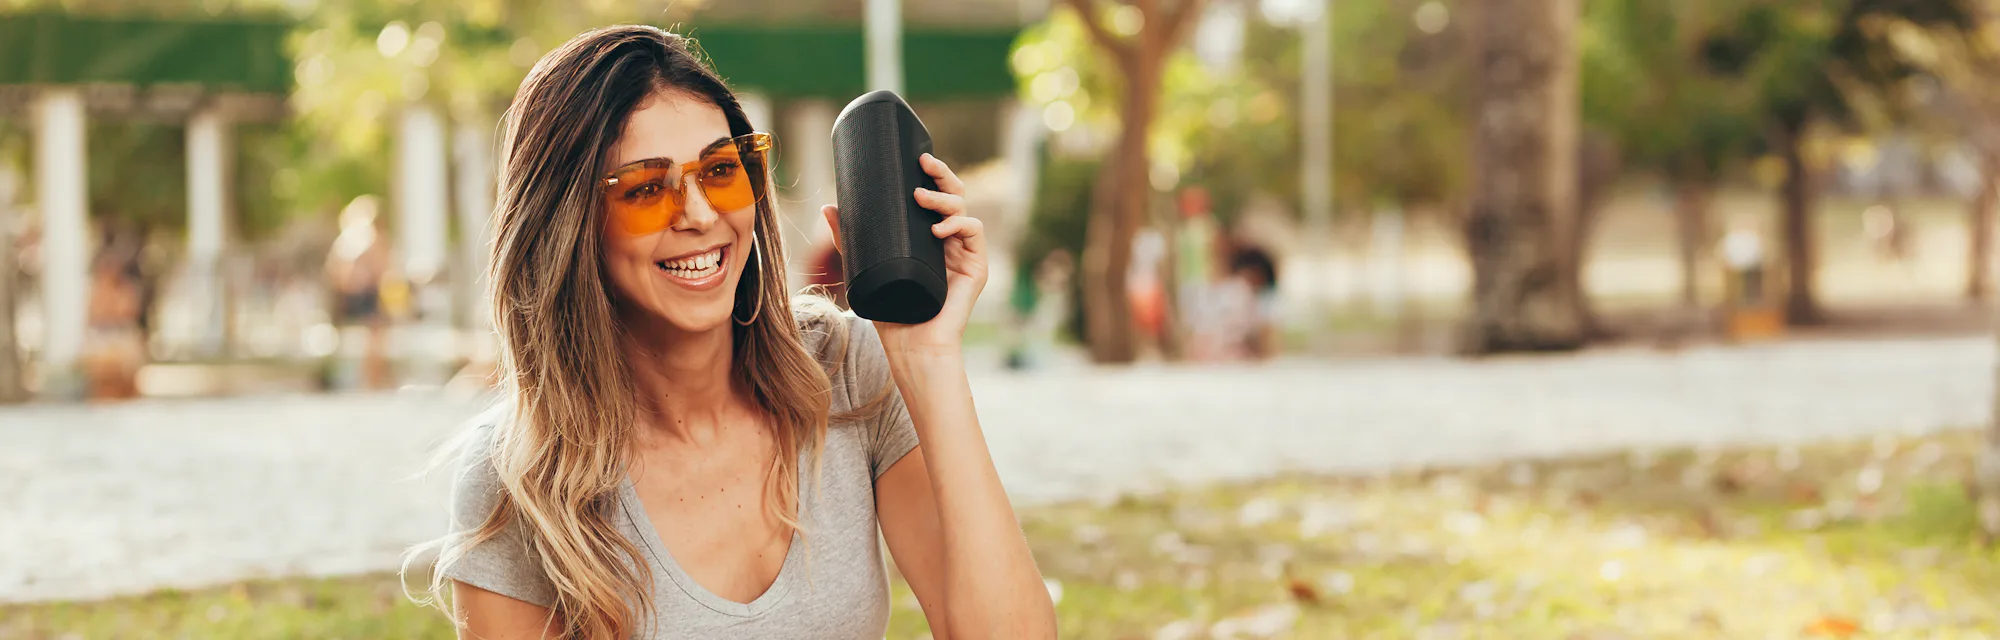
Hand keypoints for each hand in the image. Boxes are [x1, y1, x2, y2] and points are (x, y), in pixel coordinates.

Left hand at [821, 153, 986, 355]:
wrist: (911, 346)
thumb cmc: (891, 313)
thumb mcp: (865, 268)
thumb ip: (848, 240)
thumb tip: (828, 206)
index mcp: (928, 238)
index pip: (935, 198)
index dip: (931, 174)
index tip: (916, 157)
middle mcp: (949, 242)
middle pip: (954, 196)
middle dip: (942, 174)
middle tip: (924, 161)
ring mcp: (963, 254)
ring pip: (964, 209)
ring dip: (944, 198)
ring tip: (920, 198)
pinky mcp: (975, 268)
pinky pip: (974, 233)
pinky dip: (960, 224)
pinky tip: (939, 228)